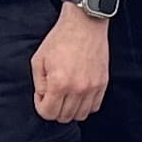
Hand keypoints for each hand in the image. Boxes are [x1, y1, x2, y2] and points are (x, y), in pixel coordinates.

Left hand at [29, 0, 110, 123]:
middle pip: (64, 117)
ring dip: (70, 110)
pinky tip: (78, 94)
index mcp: (59, 83)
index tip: (42, 96)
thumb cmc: (61, 39)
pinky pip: (94, 107)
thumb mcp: (38, 60)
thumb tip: (43, 98)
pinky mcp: (103, 83)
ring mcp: (92, 87)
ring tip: (65, 96)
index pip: (48, 113)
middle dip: (54, 109)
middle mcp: (77, 88)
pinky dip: (85, 105)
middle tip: (52, 95)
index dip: (41, 106)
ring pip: (80, 115)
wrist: (84, 24)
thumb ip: (39, 83)